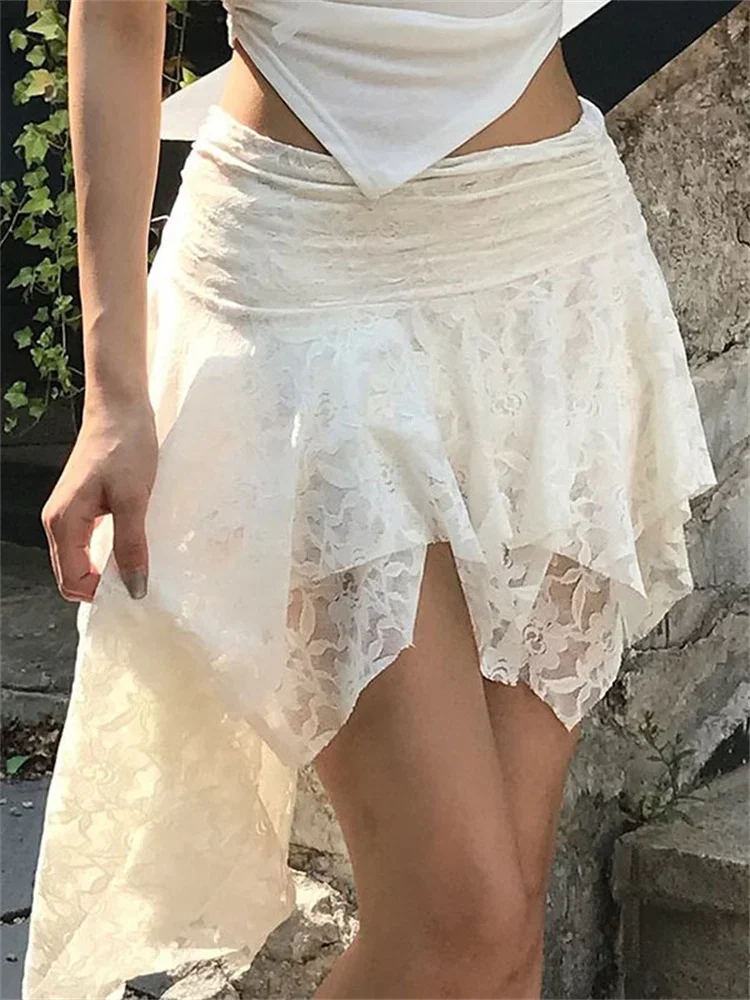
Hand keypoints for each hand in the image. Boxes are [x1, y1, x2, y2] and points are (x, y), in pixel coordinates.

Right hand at [41, 399, 158, 602]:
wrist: (120, 407)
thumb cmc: (125, 446)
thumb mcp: (133, 499)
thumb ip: (131, 545)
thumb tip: (134, 586)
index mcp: (63, 522)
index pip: (71, 580)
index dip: (101, 594)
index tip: (135, 592)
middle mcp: (58, 521)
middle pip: (72, 574)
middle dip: (102, 586)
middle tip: (140, 585)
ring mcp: (69, 512)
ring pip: (82, 558)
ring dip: (107, 569)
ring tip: (140, 568)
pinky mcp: (84, 504)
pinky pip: (91, 542)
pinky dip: (109, 552)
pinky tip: (134, 548)